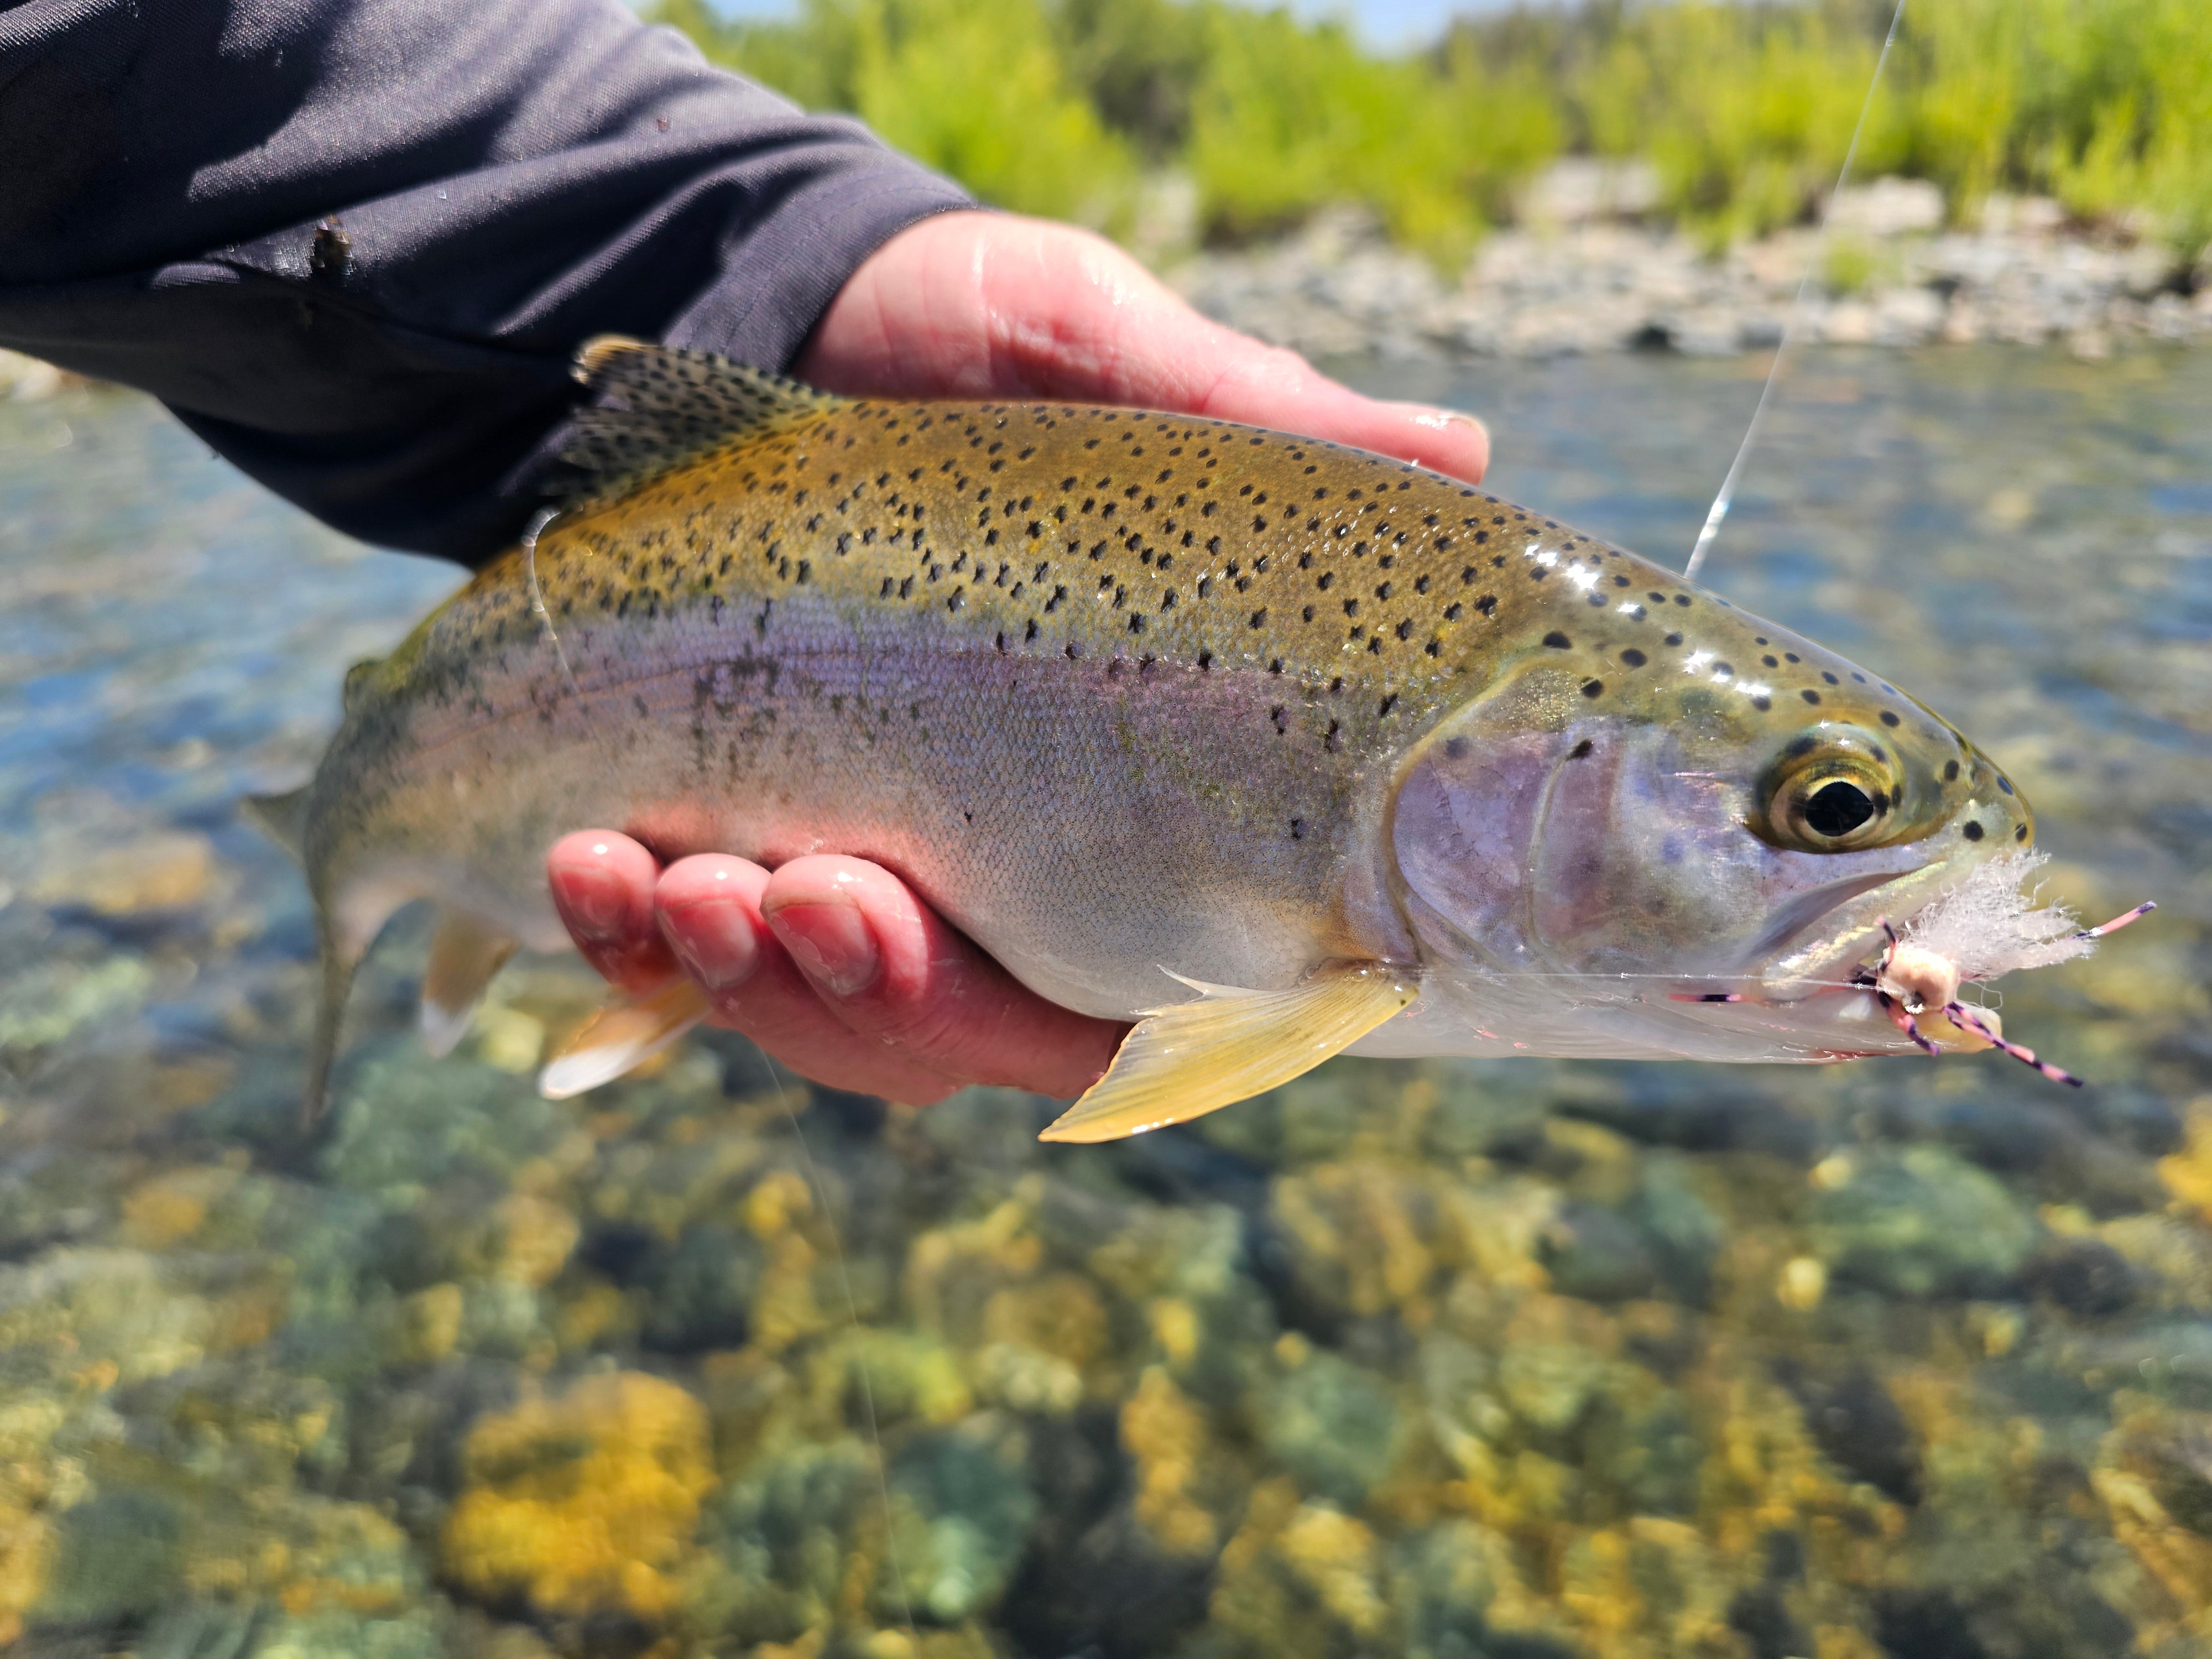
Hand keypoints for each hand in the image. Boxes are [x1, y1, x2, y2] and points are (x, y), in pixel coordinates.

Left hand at [551, 210, 1490, 1102]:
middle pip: (974, 1038)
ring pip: (830, 1027)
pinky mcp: (737, 843)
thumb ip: (1245, 413)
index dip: (1100, 1021)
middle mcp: (1019, 859)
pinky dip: (633, 946)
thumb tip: (1457, 454)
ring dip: (744, 978)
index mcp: (1145, 786)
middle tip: (804, 893)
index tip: (1008, 939)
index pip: (1179, 988)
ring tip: (661, 871)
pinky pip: (688, 973)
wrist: (776, 310)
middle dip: (874, 998)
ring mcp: (874, 864)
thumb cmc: (963, 329)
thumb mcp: (1093, 344)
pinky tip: (593, 865)